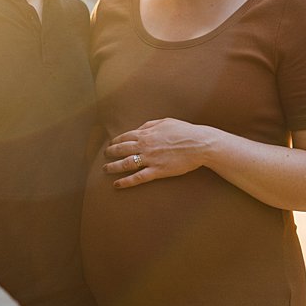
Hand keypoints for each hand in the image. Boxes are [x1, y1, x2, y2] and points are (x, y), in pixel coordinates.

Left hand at [104, 119, 221, 188]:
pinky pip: (137, 177)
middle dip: (110, 153)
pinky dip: (125, 182)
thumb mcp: (166, 122)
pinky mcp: (157, 171)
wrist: (200, 144)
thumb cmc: (185, 132)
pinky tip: (117, 184)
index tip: (111, 144)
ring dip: (113, 167)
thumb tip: (140, 128)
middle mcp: (145, 145)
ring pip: (125, 164)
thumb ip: (150, 124)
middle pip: (121, 149)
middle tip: (105, 156)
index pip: (125, 137)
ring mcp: (150, 159)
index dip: (116, 141)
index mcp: (147, 133)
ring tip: (106, 169)